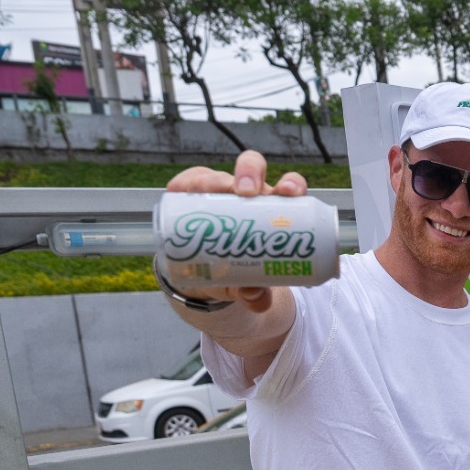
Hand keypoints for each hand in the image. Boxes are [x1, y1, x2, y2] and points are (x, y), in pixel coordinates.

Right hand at [163, 150, 306, 312]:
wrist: (209, 272)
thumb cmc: (241, 268)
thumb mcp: (250, 282)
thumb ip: (256, 293)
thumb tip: (256, 300)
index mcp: (274, 209)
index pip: (289, 187)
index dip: (291, 184)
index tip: (289, 192)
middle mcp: (249, 194)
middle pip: (253, 169)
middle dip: (250, 173)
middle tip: (245, 191)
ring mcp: (220, 190)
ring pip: (218, 175)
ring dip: (212, 180)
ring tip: (207, 191)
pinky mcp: (194, 194)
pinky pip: (187, 183)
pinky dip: (183, 185)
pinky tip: (178, 190)